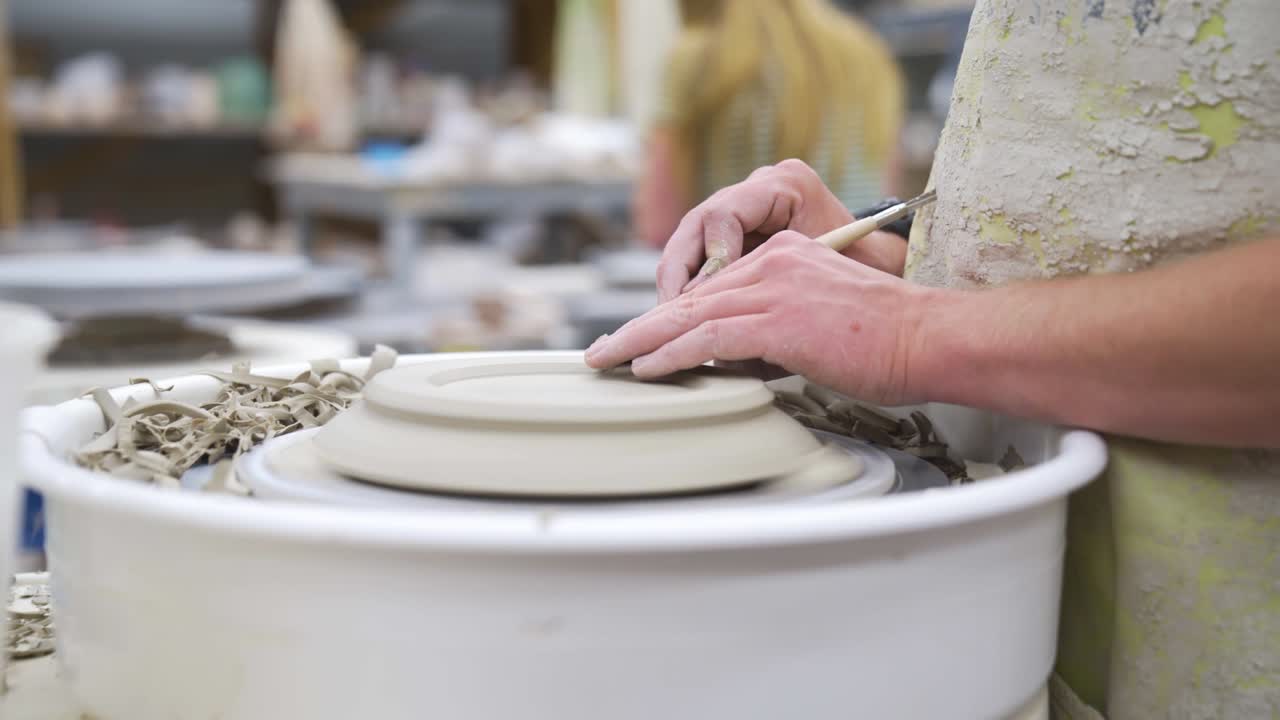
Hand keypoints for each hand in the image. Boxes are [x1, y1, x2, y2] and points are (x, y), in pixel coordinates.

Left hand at [586, 231, 933, 405]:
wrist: (929, 338)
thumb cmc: (888, 342)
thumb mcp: (822, 324)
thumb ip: (776, 331)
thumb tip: (737, 361)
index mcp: (784, 257)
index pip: (713, 289)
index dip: (669, 315)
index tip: (640, 338)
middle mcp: (773, 262)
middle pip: (691, 298)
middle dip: (640, 328)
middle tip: (604, 350)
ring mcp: (774, 288)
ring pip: (689, 315)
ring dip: (641, 342)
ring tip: (607, 361)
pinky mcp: (777, 319)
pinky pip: (708, 338)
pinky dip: (672, 355)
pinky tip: (646, 370)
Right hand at [656, 159, 907, 302]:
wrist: (878, 267)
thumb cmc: (863, 271)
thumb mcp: (823, 277)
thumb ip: (774, 290)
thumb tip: (722, 327)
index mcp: (786, 185)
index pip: (722, 216)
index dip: (707, 261)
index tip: (702, 300)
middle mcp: (759, 187)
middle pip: (694, 229)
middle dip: (677, 278)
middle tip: (669, 317)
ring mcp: (745, 206)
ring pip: (689, 244)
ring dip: (676, 287)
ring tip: (668, 324)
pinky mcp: (738, 231)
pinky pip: (699, 258)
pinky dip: (690, 290)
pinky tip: (682, 321)